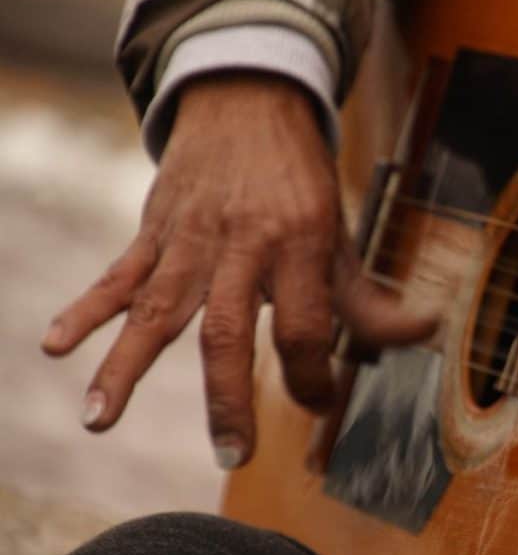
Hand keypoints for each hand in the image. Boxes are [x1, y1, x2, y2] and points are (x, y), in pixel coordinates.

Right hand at [42, 73, 434, 468]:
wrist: (248, 102)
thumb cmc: (300, 181)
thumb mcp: (341, 234)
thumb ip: (368, 298)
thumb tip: (424, 335)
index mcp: (298, 244)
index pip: (304, 326)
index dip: (314, 375)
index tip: (318, 402)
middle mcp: (242, 244)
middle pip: (226, 328)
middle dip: (228, 395)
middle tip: (234, 452)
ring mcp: (190, 239)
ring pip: (157, 307)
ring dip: (126, 363)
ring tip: (99, 419)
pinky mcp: (155, 231)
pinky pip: (117, 274)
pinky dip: (87, 309)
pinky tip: (56, 345)